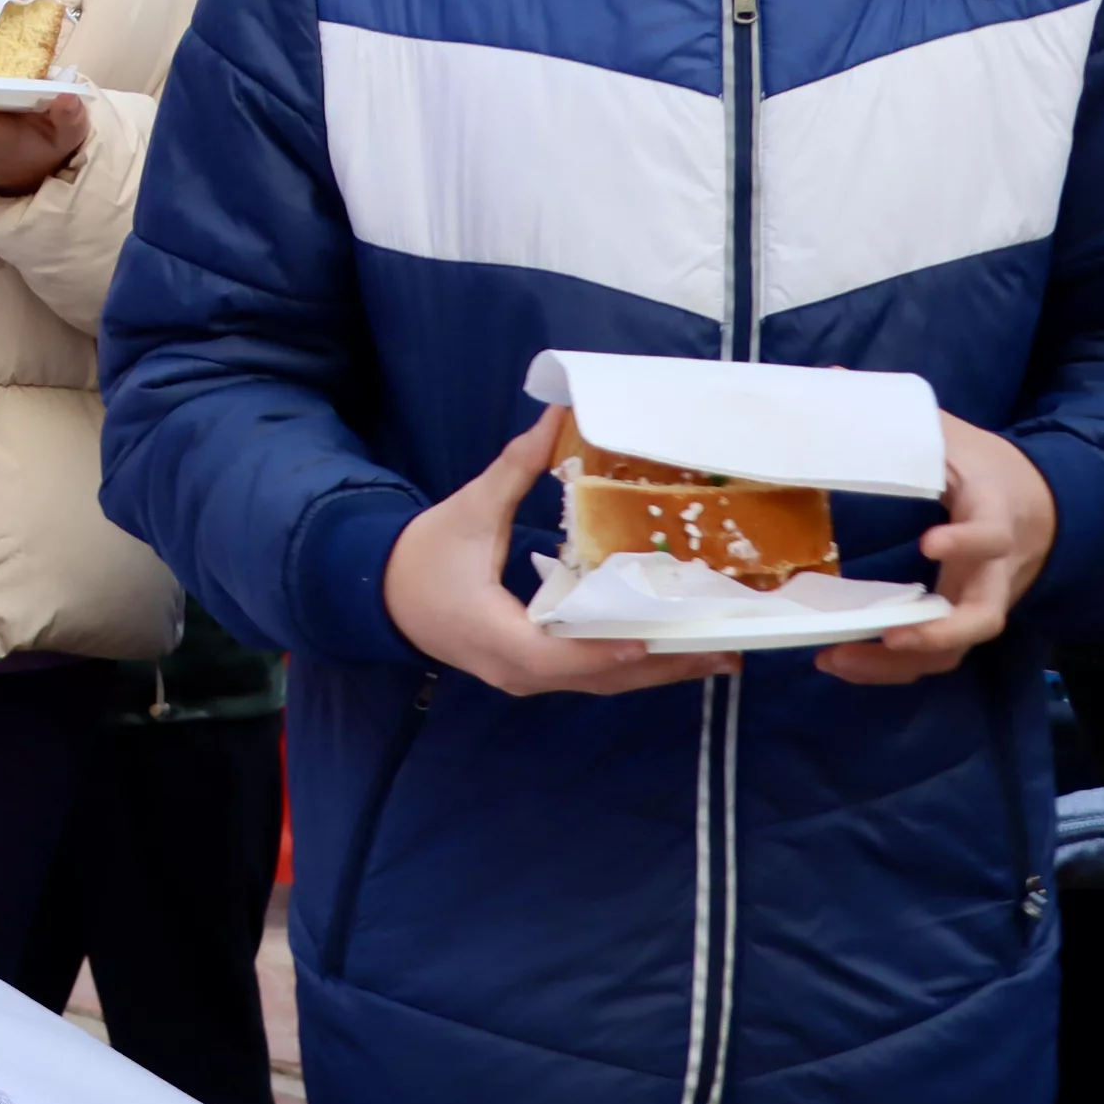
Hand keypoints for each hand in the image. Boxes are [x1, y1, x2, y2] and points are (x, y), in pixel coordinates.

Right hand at [384, 405, 739, 698]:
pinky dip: (633, 665)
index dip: (605, 651)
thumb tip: (555, 420)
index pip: (557, 655)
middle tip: (721, 651)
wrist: (382, 596)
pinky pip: (591, 674)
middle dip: (661, 665)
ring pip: (601, 682)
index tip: (650, 641)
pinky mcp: (535, 672)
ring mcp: (527, 677)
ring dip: (657, 671)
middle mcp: (518, 670)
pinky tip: (672, 650)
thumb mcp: (469, 510)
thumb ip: (514, 469)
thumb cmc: (423, 556)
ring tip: (716, 656)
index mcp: (495, 634)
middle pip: (598, 677)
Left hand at [821, 414, 1057, 684]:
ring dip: (901, 662)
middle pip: (983, 616)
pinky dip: (892, 665)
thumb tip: (830, 378)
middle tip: (892, 637)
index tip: (930, 541)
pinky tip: (841, 661)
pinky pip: (935, 655)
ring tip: (838, 661)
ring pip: (955, 648)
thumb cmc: (987, 469)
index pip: (993, 535)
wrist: (1043, 505)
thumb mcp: (951, 435)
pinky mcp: (963, 620)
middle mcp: (995, 570)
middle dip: (940, 632)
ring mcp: (982, 600)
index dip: (968, 542)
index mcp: (996, 516)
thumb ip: (896, 415)